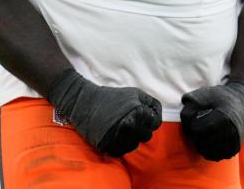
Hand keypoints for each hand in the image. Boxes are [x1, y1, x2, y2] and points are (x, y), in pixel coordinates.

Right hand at [47, 69, 161, 155]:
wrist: (85, 102)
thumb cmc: (112, 97)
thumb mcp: (134, 93)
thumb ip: (151, 103)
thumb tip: (158, 115)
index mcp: (138, 112)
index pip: (155, 124)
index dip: (149, 120)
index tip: (141, 116)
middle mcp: (129, 126)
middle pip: (146, 136)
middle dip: (141, 129)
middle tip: (130, 121)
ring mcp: (118, 138)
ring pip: (134, 146)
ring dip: (130, 138)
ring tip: (121, 128)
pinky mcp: (107, 146)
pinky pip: (121, 151)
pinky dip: (119, 145)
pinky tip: (115, 135)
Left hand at [180, 77, 243, 160]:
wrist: (243, 100)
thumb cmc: (221, 96)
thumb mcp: (205, 94)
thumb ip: (191, 105)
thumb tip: (185, 119)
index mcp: (223, 119)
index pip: (196, 130)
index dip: (190, 125)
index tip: (194, 118)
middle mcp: (230, 133)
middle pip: (200, 142)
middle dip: (194, 135)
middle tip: (197, 125)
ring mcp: (233, 142)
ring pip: (207, 152)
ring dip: (200, 144)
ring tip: (203, 132)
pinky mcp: (234, 149)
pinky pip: (215, 156)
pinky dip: (209, 150)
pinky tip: (209, 139)